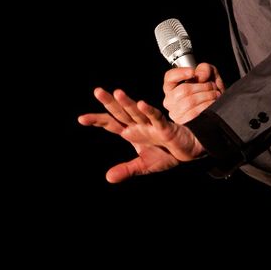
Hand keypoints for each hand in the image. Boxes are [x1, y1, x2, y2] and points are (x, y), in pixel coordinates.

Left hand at [78, 87, 204, 182]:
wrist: (189, 152)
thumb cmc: (167, 153)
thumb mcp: (144, 165)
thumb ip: (127, 169)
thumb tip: (108, 178)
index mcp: (132, 132)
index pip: (111, 124)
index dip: (98, 120)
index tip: (81, 119)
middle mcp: (139, 125)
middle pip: (122, 112)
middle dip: (110, 103)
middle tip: (98, 91)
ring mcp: (151, 125)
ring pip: (137, 112)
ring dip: (128, 103)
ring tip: (118, 93)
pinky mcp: (165, 128)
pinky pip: (156, 118)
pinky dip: (149, 111)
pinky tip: (141, 104)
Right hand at [163, 62, 224, 123]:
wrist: (220, 110)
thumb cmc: (211, 93)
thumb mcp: (210, 75)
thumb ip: (205, 68)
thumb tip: (200, 76)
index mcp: (172, 88)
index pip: (169, 77)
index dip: (180, 73)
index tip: (193, 72)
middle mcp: (170, 101)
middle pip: (184, 89)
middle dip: (203, 86)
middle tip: (212, 86)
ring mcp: (176, 113)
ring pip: (190, 101)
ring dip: (207, 96)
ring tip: (215, 95)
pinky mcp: (184, 123)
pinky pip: (195, 113)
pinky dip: (207, 106)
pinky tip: (213, 104)